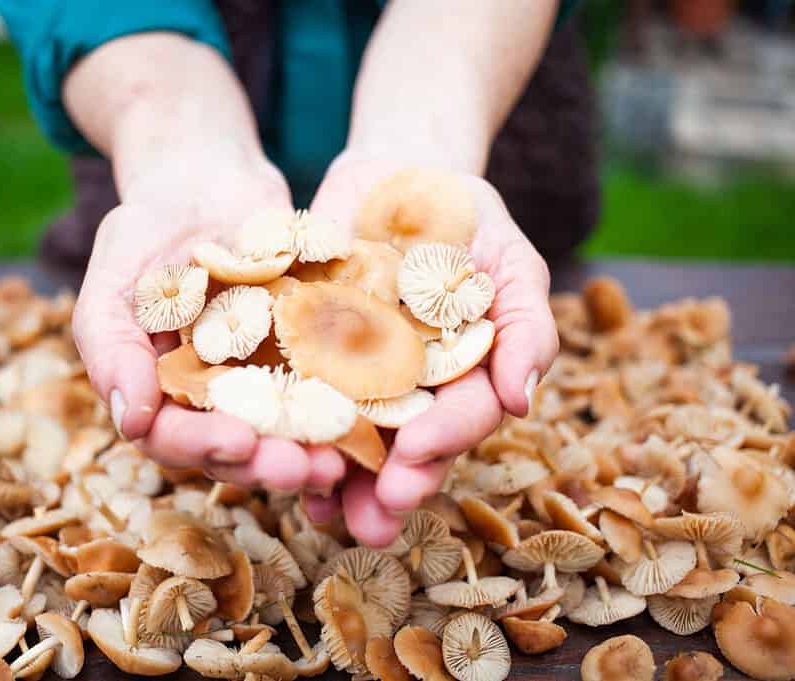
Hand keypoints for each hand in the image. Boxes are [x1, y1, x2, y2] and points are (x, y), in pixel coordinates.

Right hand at [72, 155, 345, 496]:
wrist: (211, 181)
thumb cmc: (148, 227)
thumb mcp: (116, 274)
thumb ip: (112, 345)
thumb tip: (130, 423)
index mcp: (160, 392)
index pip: (173, 437)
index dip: (203, 446)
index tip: (239, 442)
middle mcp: (213, 398)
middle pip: (237, 449)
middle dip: (269, 463)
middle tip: (307, 467)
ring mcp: (264, 380)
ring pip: (286, 430)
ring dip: (312, 447)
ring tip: (343, 458)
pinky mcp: (308, 356)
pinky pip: (329, 386)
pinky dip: (349, 403)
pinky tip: (374, 410)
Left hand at [301, 153, 558, 545]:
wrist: (402, 169)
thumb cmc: (472, 219)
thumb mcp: (511, 261)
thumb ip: (527, 327)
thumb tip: (521, 402)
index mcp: (462, 379)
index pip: (459, 418)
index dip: (442, 442)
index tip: (417, 457)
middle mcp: (409, 389)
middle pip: (402, 447)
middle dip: (390, 485)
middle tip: (375, 518)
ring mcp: (355, 372)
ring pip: (347, 434)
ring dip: (335, 477)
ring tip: (320, 510)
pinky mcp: (304, 347)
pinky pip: (291, 389)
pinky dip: (280, 418)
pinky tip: (268, 447)